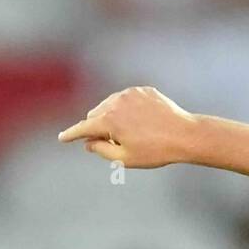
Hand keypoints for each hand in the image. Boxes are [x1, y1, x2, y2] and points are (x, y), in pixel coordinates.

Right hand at [58, 86, 199, 167]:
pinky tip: (143, 122)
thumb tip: (88, 143)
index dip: (72, 135)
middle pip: (95, 115)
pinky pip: (127, 100)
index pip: (84, 128)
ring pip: (110, 105)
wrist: (185, 135)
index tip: (62, 138)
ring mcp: (129, 93)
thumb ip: (102, 150)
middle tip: (114, 143)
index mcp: (109, 120)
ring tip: (133, 134)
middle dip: (98, 128)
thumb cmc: (156, 151)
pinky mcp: (142, 90)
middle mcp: (115, 102)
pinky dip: (127, 110)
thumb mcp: (125, 158)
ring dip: (112, 118)